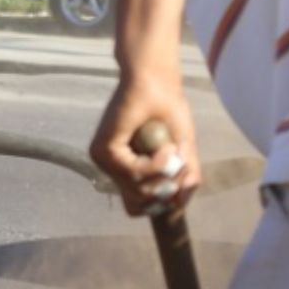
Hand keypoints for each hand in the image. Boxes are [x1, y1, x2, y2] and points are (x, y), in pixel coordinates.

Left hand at [90, 71, 200, 218]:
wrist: (157, 81)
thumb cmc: (168, 110)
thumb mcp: (183, 151)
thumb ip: (184, 179)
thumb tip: (178, 205)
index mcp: (125, 171)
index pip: (138, 207)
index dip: (160, 204)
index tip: (178, 181)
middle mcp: (111, 169)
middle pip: (139, 205)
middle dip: (166, 190)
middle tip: (179, 163)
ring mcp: (104, 160)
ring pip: (138, 192)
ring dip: (164, 175)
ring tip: (172, 150)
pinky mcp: (105, 149)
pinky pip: (134, 174)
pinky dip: (155, 165)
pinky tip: (166, 148)